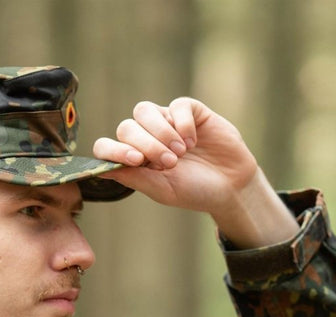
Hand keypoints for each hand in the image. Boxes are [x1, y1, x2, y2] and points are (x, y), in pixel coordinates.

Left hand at [93, 98, 299, 247]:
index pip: (107, 147)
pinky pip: (176, 105)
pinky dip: (182, 123)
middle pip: (126, 127)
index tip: (135, 160)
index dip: (114, 150)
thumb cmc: (194, 191)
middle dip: (146, 145)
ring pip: (144, 111)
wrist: (230, 186)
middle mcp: (145, 137)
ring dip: (161, 132)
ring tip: (181, 153)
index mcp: (134, 158)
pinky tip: (193, 141)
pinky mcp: (189, 110)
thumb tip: (104, 170)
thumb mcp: (162, 190)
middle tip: (170, 163)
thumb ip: (134, 178)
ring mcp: (166, 121)